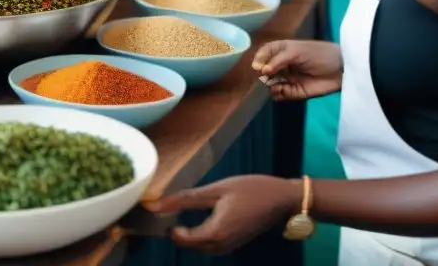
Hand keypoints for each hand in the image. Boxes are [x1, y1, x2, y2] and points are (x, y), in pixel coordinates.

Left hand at [146, 175, 300, 253]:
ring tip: (177, 213)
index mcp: (214, 233)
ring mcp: (229, 246)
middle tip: (165, 210)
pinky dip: (200, 235)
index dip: (166, 226)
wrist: (282, 199)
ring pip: (200, 247)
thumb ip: (185, 199)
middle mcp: (221, 246)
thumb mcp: (216, 190)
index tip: (158, 210)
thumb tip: (154, 205)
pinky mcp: (234, 243)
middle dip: (175, 232)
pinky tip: (197, 219)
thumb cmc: (250, 190)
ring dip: (188, 235)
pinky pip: (211, 245)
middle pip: (189, 246)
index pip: (180, 239)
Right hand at [252, 39, 342, 100]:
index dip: (259, 60)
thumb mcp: (297, 51)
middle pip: (263, 71)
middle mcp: (281, 65)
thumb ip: (278, 60)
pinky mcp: (294, 92)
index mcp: (281, 50)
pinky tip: (282, 91)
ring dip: (270, 85)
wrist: (341, 69)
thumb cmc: (319, 54)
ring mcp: (287, 79)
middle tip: (268, 77)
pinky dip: (278, 94)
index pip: (263, 54)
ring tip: (277, 85)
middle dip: (263, 75)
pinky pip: (279, 95)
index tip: (259, 67)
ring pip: (269, 84)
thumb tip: (262, 71)